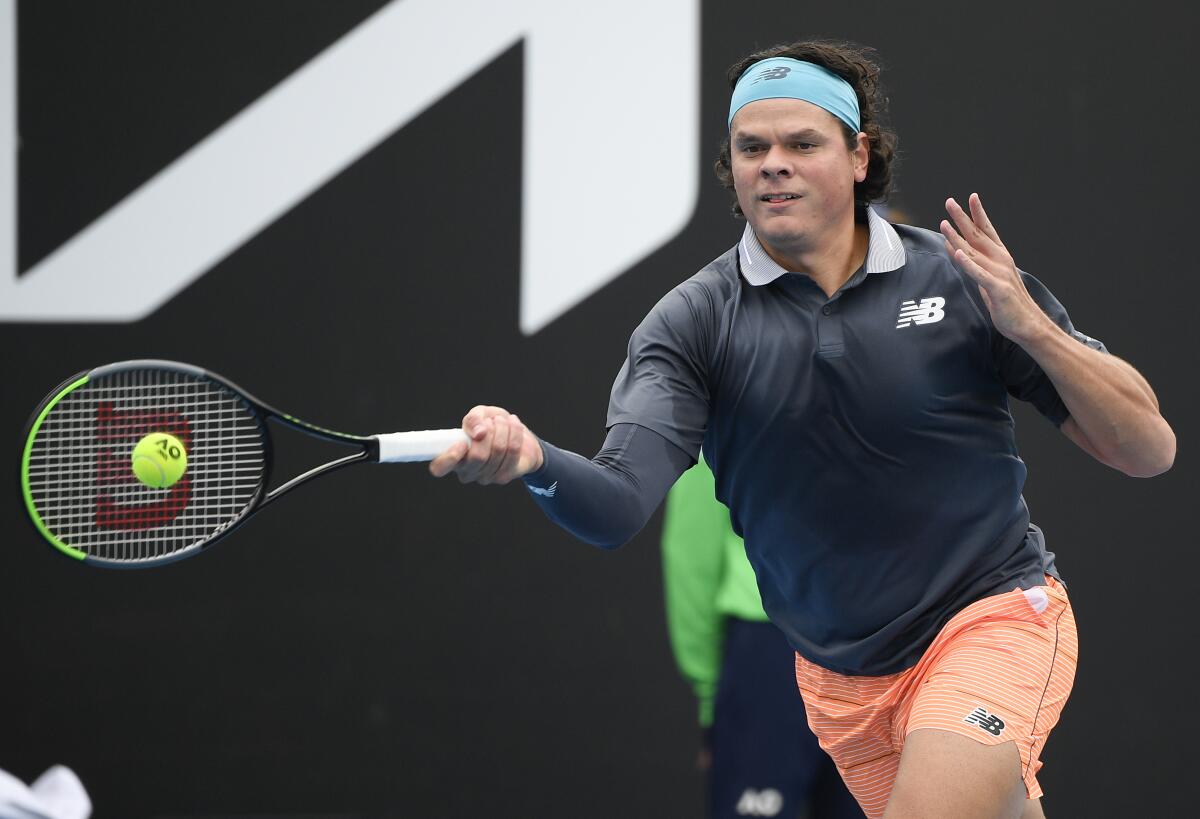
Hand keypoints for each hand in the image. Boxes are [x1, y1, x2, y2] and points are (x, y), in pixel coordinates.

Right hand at [428, 405, 543, 484]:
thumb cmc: (491, 425)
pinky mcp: (504, 477)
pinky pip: (513, 451)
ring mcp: (485, 477)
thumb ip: (473, 419)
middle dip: (489, 431)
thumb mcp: (479, 415)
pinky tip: (513, 424)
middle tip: (491, 421)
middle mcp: (466, 472)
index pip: (439, 468)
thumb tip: (479, 432)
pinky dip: (515, 431)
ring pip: (498, 451)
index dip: (449, 457)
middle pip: (477, 457)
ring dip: (503, 428)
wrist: (517, 435)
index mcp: (453, 457)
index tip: (462, 442)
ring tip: (502, 420)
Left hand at [939, 193, 1054, 344]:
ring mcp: (1000, 274)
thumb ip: (973, 264)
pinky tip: (958, 253)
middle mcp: (1000, 261)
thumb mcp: (986, 280)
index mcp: (1000, 257)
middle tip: (950, 201)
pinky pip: (979, 274)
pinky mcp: (998, 289)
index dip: (978, 214)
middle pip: (977, 235)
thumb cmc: (1007, 303)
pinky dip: (968, 264)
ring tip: (944, 224)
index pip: (987, 230)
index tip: (971, 197)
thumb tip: (955, 249)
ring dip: (958, 238)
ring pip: (974, 252)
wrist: (1027, 324)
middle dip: (962, 218)